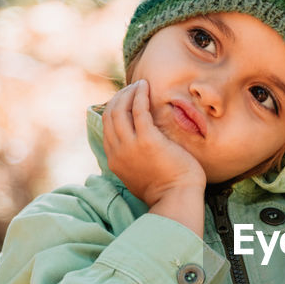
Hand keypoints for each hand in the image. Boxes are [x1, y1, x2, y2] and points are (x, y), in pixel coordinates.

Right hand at [102, 80, 205, 204]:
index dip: (114, 109)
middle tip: (133, 88)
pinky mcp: (147, 140)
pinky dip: (140, 96)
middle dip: (120, 97)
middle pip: (110, 115)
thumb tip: (136, 147)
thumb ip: (133, 160)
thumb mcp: (139, 176)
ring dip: (129, 93)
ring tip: (140, 84)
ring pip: (120, 110)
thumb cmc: (166, 189)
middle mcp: (118, 151)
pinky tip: (146, 87)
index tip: (126, 100)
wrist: (177, 199)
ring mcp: (130, 146)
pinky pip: (138, 110)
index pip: (107, 126)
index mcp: (114, 160)